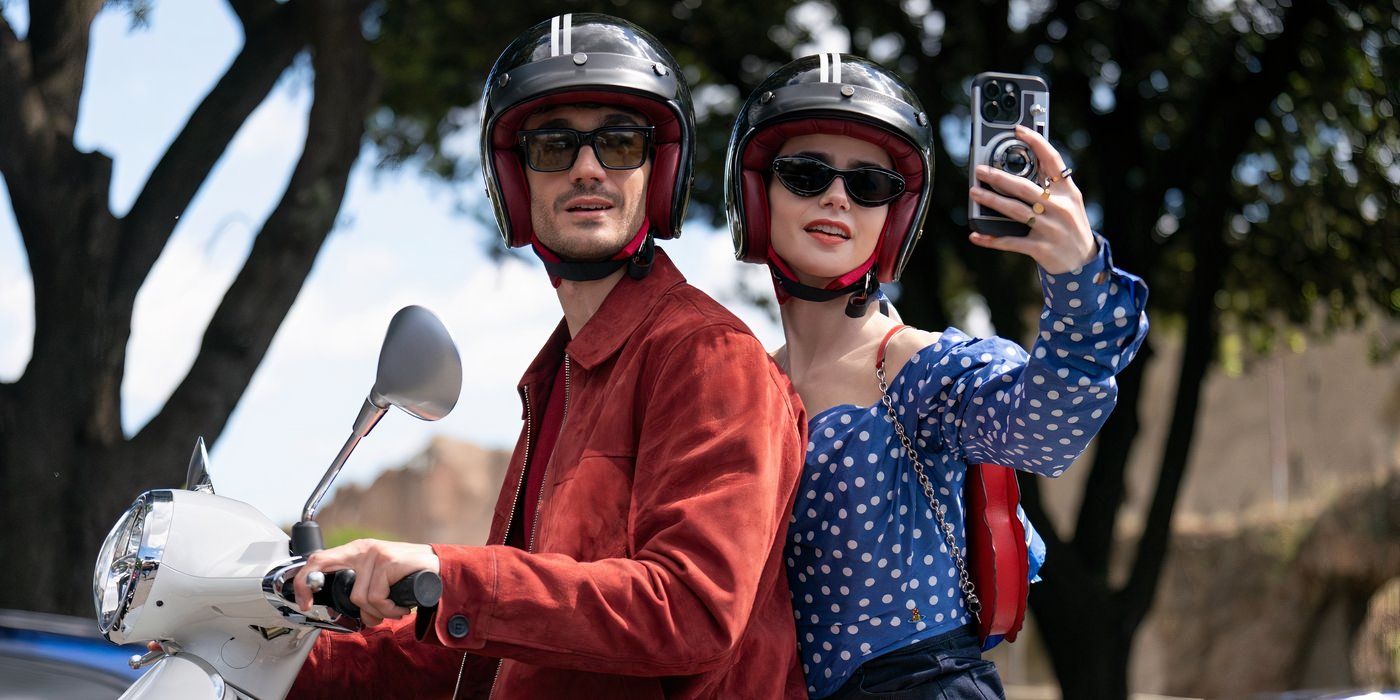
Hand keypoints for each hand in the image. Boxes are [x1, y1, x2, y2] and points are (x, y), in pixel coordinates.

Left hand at [292, 539, 439, 626]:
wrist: (441, 568)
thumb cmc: (409, 576)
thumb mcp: (379, 577)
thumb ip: (361, 586)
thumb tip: (346, 609)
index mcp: (357, 550)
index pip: (319, 558)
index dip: (304, 580)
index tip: (303, 602)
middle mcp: (363, 549)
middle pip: (321, 563)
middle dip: (307, 586)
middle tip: (309, 606)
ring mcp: (375, 554)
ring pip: (358, 597)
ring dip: (376, 613)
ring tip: (391, 610)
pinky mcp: (388, 562)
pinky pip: (377, 598)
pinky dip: (389, 610)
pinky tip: (400, 608)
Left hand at [968, 125, 1097, 274]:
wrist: (1083, 263)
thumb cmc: (1071, 227)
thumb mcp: (1069, 202)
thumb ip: (1051, 185)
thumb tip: (1023, 166)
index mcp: (1068, 192)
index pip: (1052, 160)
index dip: (1036, 142)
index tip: (1018, 131)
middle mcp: (1060, 207)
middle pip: (1025, 187)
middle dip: (999, 178)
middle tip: (980, 170)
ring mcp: (1050, 228)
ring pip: (1015, 210)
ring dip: (992, 201)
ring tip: (974, 192)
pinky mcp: (1040, 247)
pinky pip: (1010, 241)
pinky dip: (991, 239)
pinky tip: (976, 235)